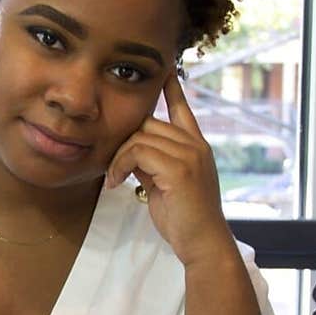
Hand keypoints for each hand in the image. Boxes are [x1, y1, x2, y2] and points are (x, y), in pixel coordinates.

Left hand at [104, 69, 234, 268]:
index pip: (182, 109)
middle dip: (124, 142)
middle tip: (113, 167)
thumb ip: (153, 163)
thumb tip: (132, 153)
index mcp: (196, 147)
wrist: (203, 243)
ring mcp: (189, 154)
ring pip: (140, 136)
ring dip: (119, 157)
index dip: (172, 90)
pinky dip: (121, 165)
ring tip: (114, 178)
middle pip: (148, 123)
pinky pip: (137, 151)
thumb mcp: (164, 185)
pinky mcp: (179, 168)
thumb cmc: (183, 219)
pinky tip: (117, 182)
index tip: (165, 71)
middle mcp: (195, 145)